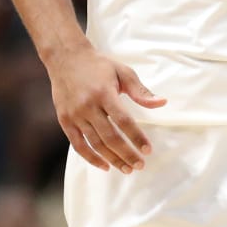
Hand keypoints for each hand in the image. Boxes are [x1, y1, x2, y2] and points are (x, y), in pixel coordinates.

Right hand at [46, 45, 165, 173]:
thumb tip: (162, 103)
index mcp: (104, 93)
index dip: (136, 137)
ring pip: (95, 144)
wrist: (65, 58)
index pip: (124, 121)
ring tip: (127, 169)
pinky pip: (78, 145)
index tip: (148, 150)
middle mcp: (88, 106)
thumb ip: (140, 91)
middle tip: (140, 165)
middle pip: (110, 137)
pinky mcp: (65, 120)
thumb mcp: (122, 72)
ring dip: (112, 159)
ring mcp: (75, 115)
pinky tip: (105, 165)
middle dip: (127, 154)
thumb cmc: (98, 65)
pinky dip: (91, 158)